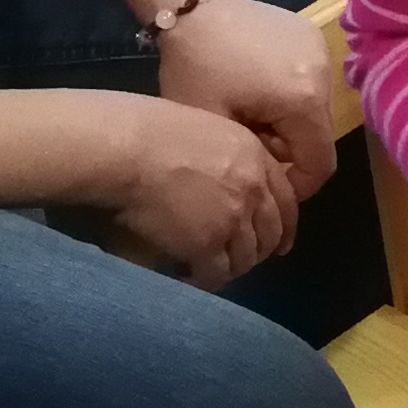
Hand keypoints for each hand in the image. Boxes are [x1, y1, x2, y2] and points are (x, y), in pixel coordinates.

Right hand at [101, 94, 299, 285]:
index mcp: (253, 154)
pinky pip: (216, 273)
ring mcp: (233, 218)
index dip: (283, 224)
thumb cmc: (145, 128)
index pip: (285, 198)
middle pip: (270, 231)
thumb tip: (215, 176)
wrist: (122, 149)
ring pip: (246, 257)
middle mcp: (252, 188)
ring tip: (209, 270)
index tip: (278, 241)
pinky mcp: (207, 244)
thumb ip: (221, 154)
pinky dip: (205, 280)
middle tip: (242, 262)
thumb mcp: (203, 127)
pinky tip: (190, 277)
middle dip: (259, 251)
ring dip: (231, 267)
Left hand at [157, 0, 335, 195]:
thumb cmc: (195, 68)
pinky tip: (257, 84)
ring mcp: (320, 50)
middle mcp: (324, 73)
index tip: (267, 184)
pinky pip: (310, 82)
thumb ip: (256, 162)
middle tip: (249, 141)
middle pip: (319, 135)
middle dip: (288, 148)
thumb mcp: (218, 128)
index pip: (320, 163)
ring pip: (315, 109)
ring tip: (250, 111)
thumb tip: (277, 181)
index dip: (298, 185)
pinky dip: (289, 94)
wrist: (190, 6)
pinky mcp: (311, 35)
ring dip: (289, 121)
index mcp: (303, 99)